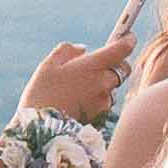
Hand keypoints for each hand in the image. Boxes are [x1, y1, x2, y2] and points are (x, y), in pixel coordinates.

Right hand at [21, 0, 153, 129]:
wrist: (39, 131)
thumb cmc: (41, 94)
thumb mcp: (47, 66)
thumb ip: (67, 51)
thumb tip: (82, 49)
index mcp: (92, 66)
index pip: (122, 49)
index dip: (128, 40)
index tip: (127, 36)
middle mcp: (103, 84)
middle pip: (123, 69)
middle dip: (115, 64)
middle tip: (98, 64)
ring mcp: (104, 102)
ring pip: (112, 87)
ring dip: (103, 84)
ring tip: (78, 88)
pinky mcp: (101, 117)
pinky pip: (104, 103)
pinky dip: (96, 99)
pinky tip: (76, 102)